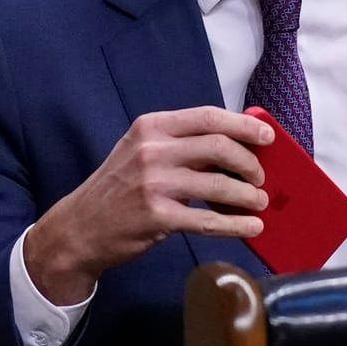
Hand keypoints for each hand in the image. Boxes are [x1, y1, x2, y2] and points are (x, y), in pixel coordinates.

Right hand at [24, 107, 273, 304]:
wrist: (78, 228)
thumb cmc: (118, 189)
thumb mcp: (142, 152)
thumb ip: (181, 144)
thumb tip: (236, 144)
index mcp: (152, 127)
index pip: (209, 116)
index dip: (244, 125)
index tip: (268, 136)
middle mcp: (152, 150)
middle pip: (220, 147)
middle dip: (250, 162)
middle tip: (260, 177)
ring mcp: (153, 183)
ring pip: (218, 184)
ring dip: (247, 195)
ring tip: (258, 202)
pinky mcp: (156, 216)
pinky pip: (208, 219)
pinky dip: (235, 224)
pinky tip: (251, 228)